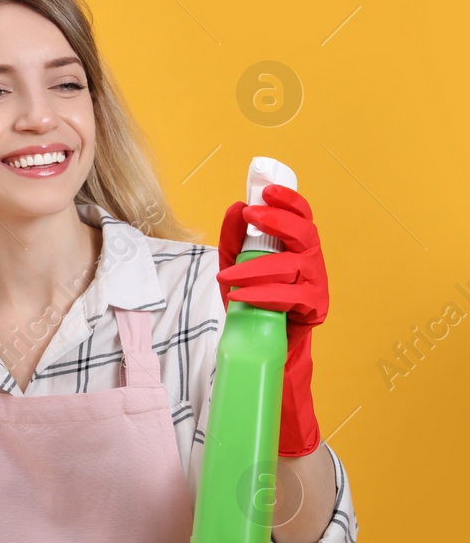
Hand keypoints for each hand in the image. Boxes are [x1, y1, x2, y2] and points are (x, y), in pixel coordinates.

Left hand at [216, 184, 328, 456]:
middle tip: (250, 217)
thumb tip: (234, 208)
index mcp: (297, 249)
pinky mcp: (314, 310)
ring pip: (294, 266)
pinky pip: (291, 297)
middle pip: (305, 233)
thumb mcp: (237, 270)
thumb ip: (234, 241)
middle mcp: (312, 263)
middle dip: (277, 221)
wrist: (265, 352)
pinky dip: (264, 295)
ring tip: (226, 277)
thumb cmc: (254, 307)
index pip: (301, 216)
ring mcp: (316, 286)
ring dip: (256, 268)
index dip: (289, 199)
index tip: (267, 189)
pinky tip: (242, 298)